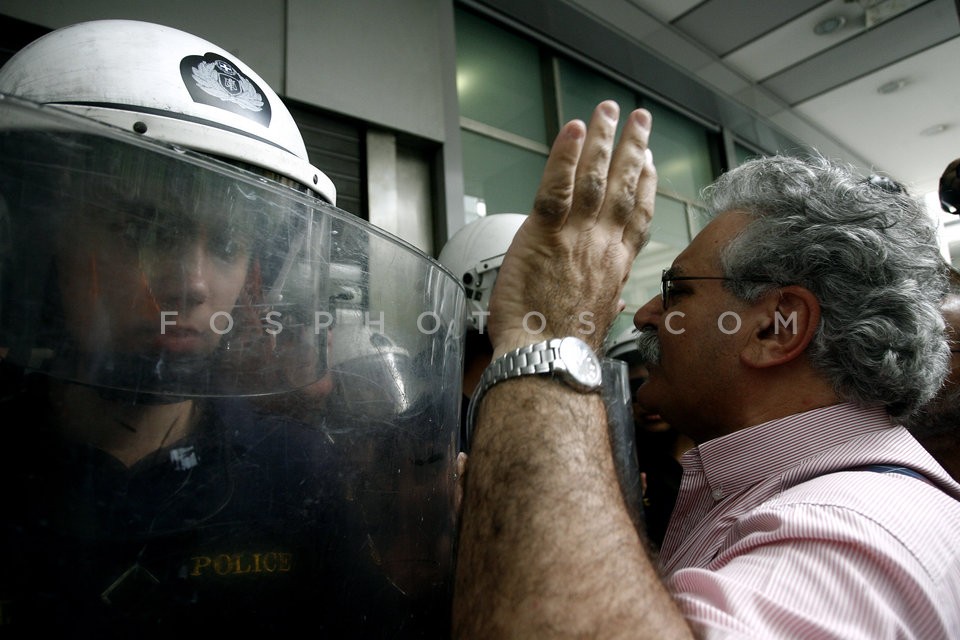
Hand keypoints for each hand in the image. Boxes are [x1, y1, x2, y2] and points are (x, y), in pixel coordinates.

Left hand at [487, 101, 655, 354]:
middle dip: (632, 148)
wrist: (547, 359)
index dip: (646, 186)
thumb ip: (606, 302)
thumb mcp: (597, 323)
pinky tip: (573, 128)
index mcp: (615, 266)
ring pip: (593, 177)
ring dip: (603, 139)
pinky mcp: (543, 234)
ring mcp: (576, 237)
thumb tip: (615, 299)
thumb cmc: (565, 349)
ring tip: (607, 111)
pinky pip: (556, 186)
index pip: (637, 217)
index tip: (650, 164)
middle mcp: (603, 245)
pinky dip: (565, 154)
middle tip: (639, 120)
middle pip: (624, 187)